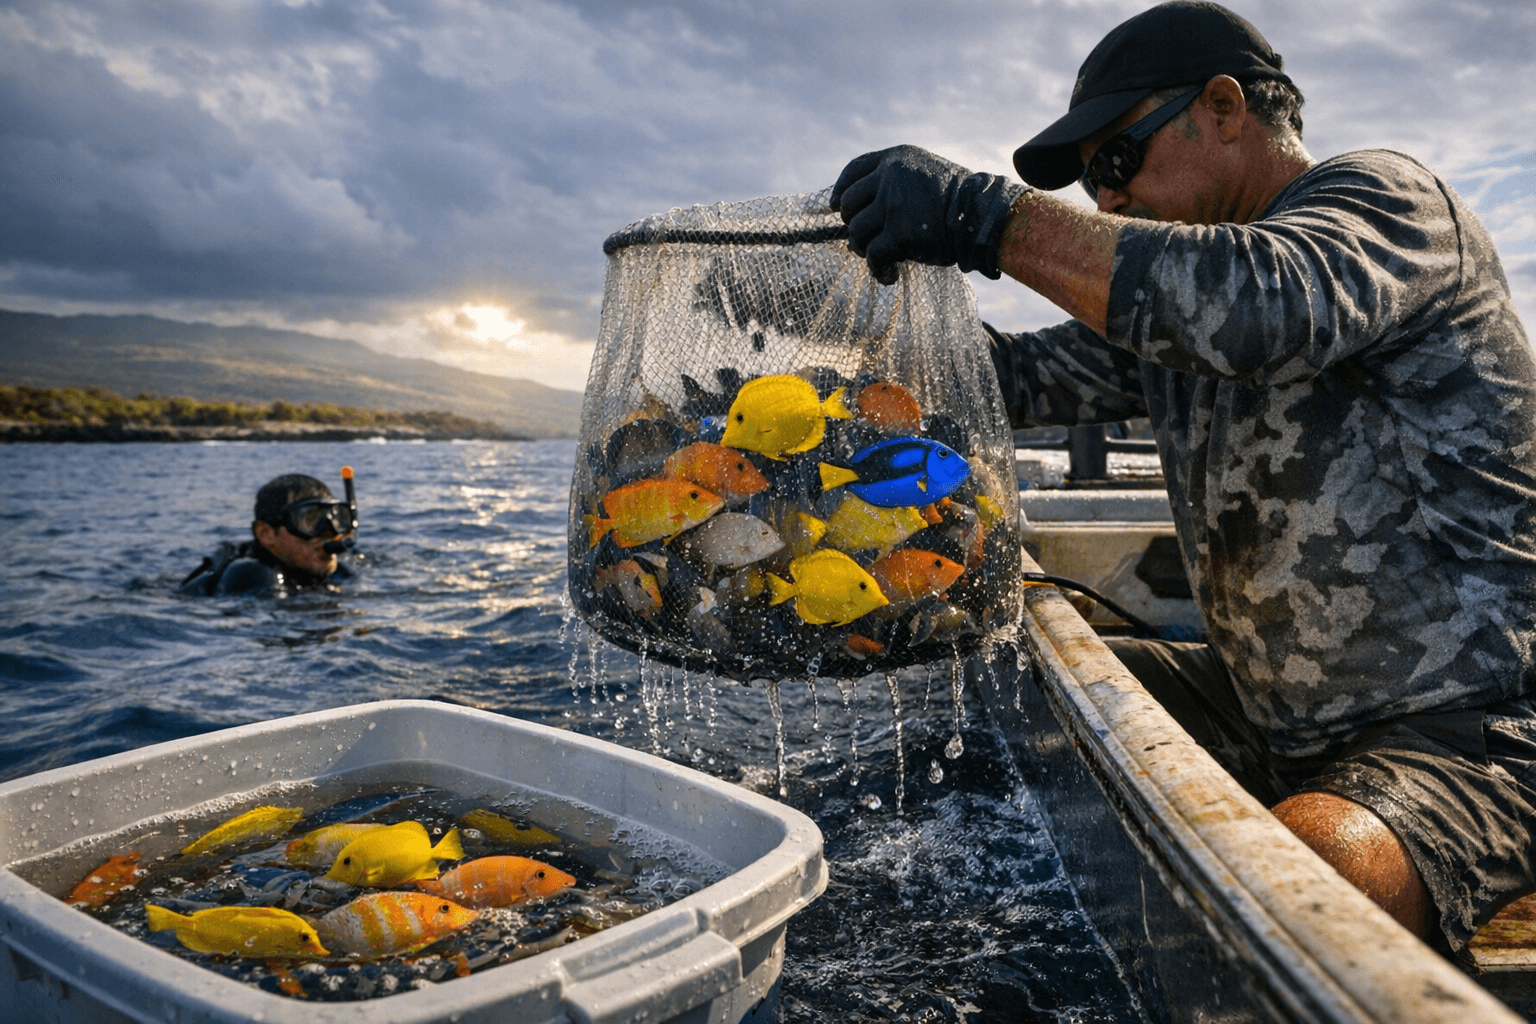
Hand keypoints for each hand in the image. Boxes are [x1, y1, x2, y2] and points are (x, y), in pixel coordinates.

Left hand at [830, 145, 1026, 284]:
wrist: (983, 215)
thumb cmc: (957, 200)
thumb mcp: (924, 173)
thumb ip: (895, 181)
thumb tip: (857, 211)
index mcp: (896, 158)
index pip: (854, 171)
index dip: (841, 190)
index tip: (838, 207)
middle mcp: (891, 177)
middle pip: (849, 204)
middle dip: (854, 225)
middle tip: (866, 239)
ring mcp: (894, 205)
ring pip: (856, 233)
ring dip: (863, 249)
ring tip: (879, 257)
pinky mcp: (899, 234)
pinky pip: (873, 256)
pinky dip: (878, 270)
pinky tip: (890, 275)